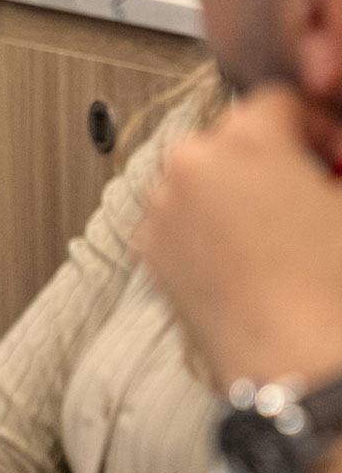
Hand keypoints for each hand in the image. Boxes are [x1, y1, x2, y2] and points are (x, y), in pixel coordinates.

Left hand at [136, 83, 341, 387]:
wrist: (302, 372)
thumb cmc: (336, 294)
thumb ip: (335, 162)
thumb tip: (329, 162)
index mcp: (247, 141)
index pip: (278, 100)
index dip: (317, 126)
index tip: (334, 155)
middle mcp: (191, 165)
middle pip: (234, 137)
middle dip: (274, 158)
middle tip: (312, 194)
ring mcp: (162, 208)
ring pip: (202, 177)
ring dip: (237, 191)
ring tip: (281, 235)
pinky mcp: (149, 251)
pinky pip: (180, 217)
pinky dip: (208, 226)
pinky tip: (249, 261)